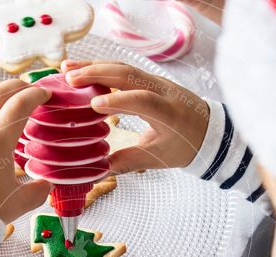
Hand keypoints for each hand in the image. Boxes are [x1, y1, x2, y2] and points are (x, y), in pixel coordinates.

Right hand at [63, 61, 208, 174]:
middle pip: (129, 74)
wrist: (210, 129)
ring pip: (123, 67)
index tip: (94, 104)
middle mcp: (163, 91)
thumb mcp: (158, 158)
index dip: (119, 100)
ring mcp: (156, 81)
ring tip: (66, 68)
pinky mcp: (149, 78)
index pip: (143, 100)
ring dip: (94, 65)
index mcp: (169, 113)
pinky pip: (124, 69)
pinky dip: (102, 67)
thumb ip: (128, 162)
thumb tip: (97, 171)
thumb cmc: (185, 145)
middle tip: (68, 77)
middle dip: (97, 73)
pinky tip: (82, 69)